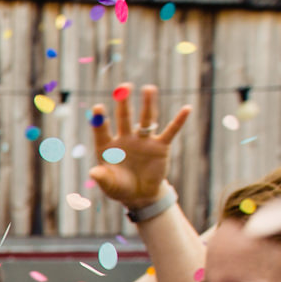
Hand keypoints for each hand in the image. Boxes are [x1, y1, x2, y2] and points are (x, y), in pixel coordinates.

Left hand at [87, 85, 189, 211]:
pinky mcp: (160, 146)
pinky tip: (186, 109)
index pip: (102, 130)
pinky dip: (178, 121)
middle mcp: (125, 139)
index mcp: (108, 147)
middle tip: (124, 86)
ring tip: (149, 89)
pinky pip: (170, 131)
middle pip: (124, 118)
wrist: (140, 195)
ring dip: (148, 104)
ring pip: (146, 119)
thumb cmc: (120, 188)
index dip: (100, 119)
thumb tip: (93, 173)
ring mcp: (143, 141)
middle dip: (124, 103)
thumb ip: (102, 178)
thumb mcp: (109, 186)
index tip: (98, 107)